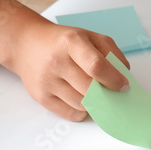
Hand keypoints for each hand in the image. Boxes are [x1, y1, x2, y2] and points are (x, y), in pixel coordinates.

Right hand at [0, 0, 128, 120]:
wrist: (27, 44)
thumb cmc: (63, 41)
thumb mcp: (90, 36)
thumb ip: (111, 52)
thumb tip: (124, 75)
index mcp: (72, 43)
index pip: (96, 66)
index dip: (114, 79)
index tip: (124, 86)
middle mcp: (57, 61)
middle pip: (90, 88)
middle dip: (107, 93)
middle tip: (113, 92)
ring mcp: (46, 80)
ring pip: (81, 103)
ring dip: (95, 103)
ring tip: (96, 94)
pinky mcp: (40, 96)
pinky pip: (69, 113)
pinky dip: (82, 111)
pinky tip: (83, 101)